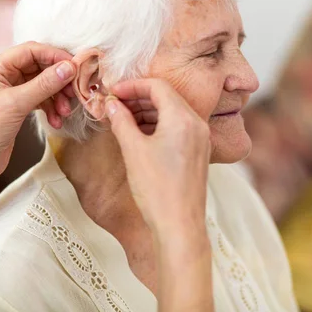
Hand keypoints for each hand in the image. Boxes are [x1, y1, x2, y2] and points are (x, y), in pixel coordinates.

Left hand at [0, 42, 75, 182]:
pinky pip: (40, 99)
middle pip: (39, 67)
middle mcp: (2, 75)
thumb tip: (69, 67)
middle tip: (73, 92)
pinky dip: (50, 108)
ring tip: (64, 112)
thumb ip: (44, 84)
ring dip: (56, 97)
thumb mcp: (16, 104)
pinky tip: (56, 121)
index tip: (75, 66)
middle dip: (58, 80)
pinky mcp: (16, 107)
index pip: (31, 50)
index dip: (54, 56)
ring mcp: (10, 91)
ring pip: (42, 85)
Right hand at [105, 79, 210, 238]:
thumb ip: (121, 121)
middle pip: (166, 96)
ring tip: (122, 118)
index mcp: (183, 118)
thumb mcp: (133, 150)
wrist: (179, 226)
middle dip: (138, 97)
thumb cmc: (157, 189)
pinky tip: (138, 133)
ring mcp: (200, 139)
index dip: (132, 85)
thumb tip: (111, 104)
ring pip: (172, 112)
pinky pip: (177, 127)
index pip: (157, 86)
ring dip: (147, 110)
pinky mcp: (198, 152)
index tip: (113, 92)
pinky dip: (157, 124)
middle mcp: (197, 124)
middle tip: (115, 104)